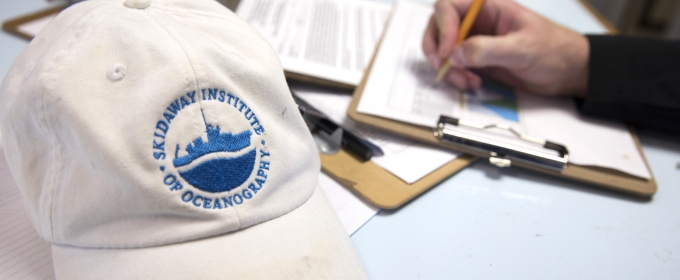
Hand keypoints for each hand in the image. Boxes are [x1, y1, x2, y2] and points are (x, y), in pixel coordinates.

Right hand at [422, 0, 588, 96]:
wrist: (568, 72)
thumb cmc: (554, 50)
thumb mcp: (522, 48)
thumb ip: (487, 49)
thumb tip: (456, 54)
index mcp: (488, 7)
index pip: (449, 7)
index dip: (442, 27)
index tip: (447, 51)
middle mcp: (477, 22)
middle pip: (438, 26)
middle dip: (437, 48)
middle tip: (443, 67)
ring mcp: (475, 41)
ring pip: (443, 49)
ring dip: (448, 68)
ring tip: (467, 81)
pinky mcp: (477, 61)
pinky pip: (454, 66)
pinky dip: (456, 77)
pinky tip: (473, 84)